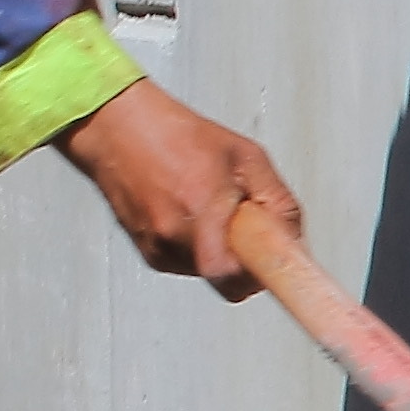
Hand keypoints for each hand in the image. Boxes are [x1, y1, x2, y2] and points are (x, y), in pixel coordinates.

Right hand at [56, 79, 296, 299]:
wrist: (116, 129)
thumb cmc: (179, 135)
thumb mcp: (245, 155)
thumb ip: (276, 199)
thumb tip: (293, 238)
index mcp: (200, 209)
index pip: (230, 276)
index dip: (254, 281)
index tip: (270, 274)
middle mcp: (173, 234)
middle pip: (224, 277)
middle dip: (241, 259)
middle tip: (243, 227)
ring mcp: (155, 246)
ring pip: (205, 272)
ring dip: (217, 252)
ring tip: (208, 209)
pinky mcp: (145, 250)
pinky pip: (185, 264)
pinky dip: (196, 247)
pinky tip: (186, 212)